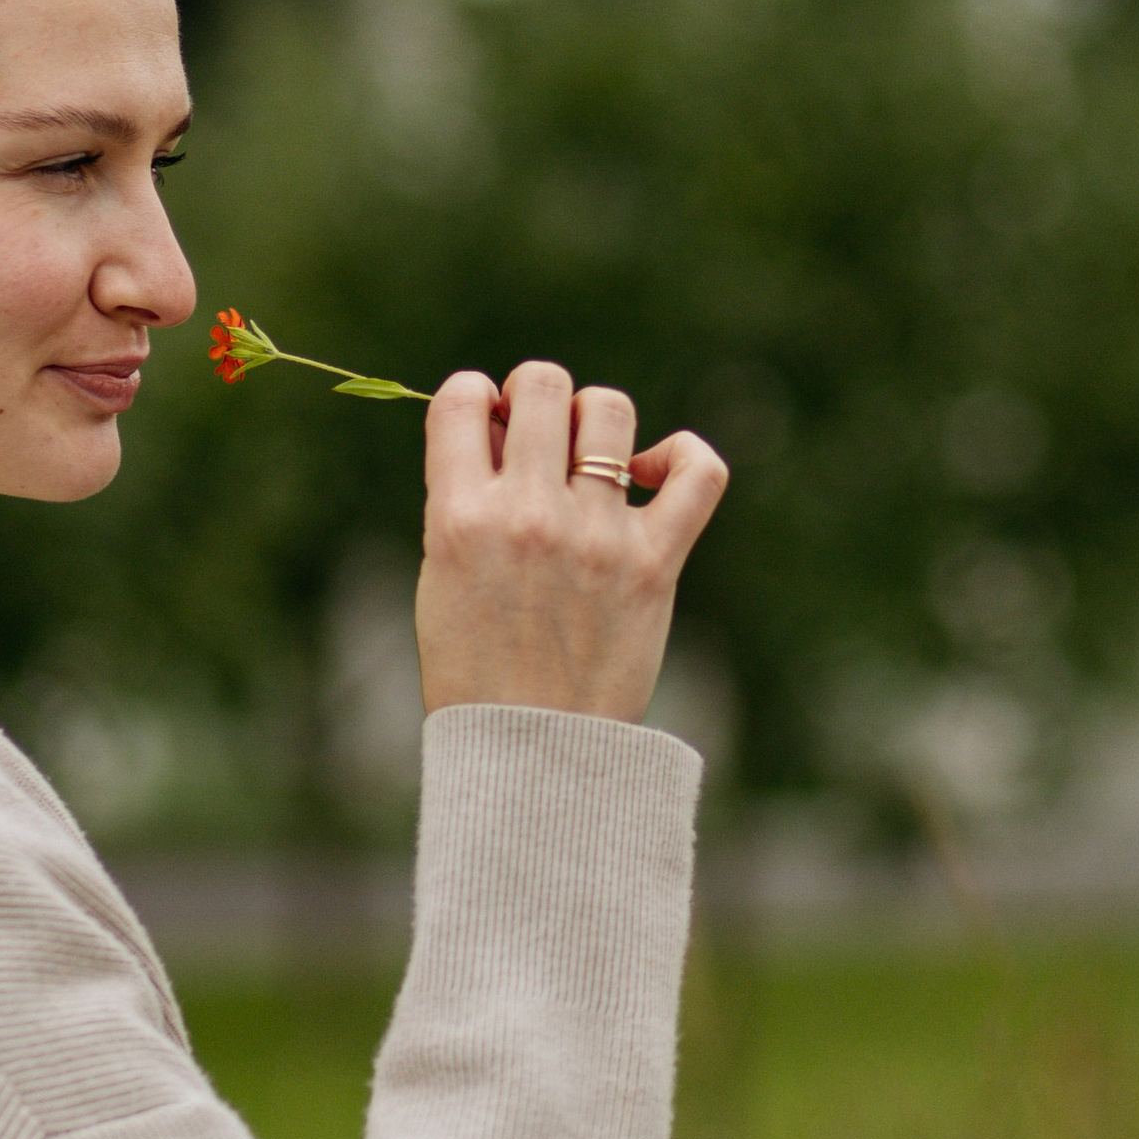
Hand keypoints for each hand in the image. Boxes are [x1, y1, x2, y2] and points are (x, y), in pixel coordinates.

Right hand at [415, 361, 728, 722]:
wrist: (531, 753)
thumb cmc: (478, 670)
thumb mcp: (441, 577)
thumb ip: (464, 499)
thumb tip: (498, 426)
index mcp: (458, 518)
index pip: (461, 398)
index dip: (476, 395)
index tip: (488, 423)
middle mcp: (527, 515)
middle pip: (543, 385)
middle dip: (538, 396)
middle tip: (541, 440)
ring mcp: (595, 536)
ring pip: (608, 412)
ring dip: (597, 421)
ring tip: (592, 460)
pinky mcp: (653, 564)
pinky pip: (697, 472)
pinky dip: (684, 455)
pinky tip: (654, 473)